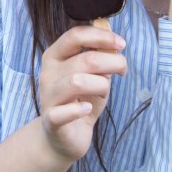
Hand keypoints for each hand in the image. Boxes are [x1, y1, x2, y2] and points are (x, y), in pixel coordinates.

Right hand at [37, 26, 126, 162]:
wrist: (64, 136)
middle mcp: (48, 74)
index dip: (101, 37)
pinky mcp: (51, 120)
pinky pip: (62, 113)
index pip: (75, 36)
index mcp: (55, 56)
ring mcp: (48, 97)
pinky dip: (78, 110)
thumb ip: (100, 59)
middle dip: (112, 62)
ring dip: (100, 85)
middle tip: (122, 70)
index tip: (121, 44)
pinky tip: (88, 109)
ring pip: (77, 82)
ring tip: (104, 92)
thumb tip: (114, 45)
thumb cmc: (81, 100)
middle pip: (85, 59)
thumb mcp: (93, 75)